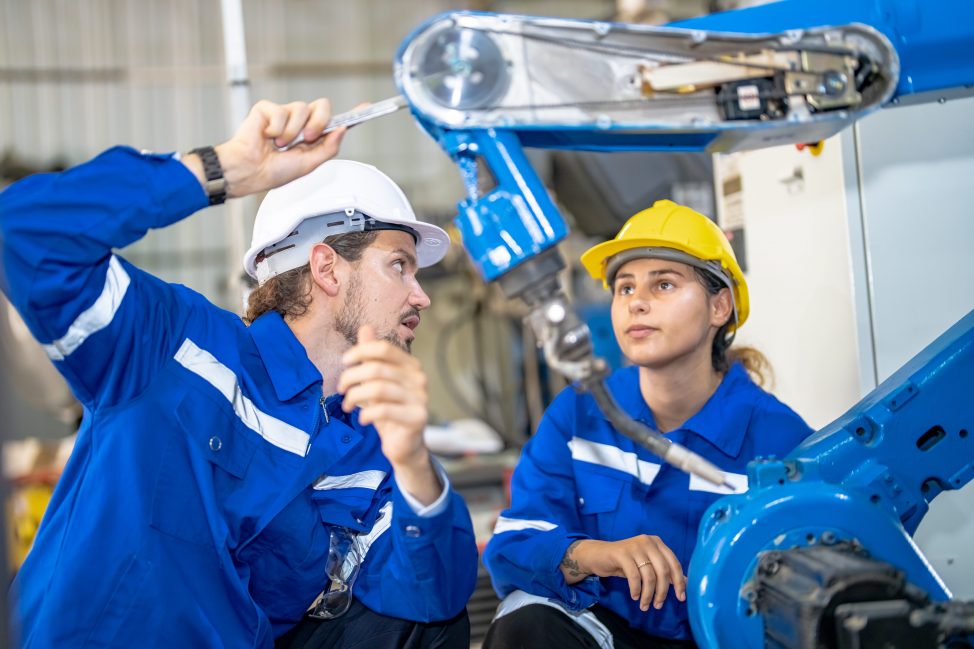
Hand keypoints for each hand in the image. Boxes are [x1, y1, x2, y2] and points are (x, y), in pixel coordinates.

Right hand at [188, 98, 345, 198]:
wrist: (249, 171)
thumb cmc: (275, 171)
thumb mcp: (309, 164)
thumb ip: (328, 147)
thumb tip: (343, 129)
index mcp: (312, 136)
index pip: (335, 122)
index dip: (352, 114)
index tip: (367, 107)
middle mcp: (301, 122)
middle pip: (322, 106)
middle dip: (318, 121)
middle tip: (307, 137)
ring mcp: (285, 114)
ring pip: (301, 107)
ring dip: (292, 131)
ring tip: (280, 144)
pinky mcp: (267, 109)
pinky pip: (280, 110)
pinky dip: (276, 128)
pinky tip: (267, 136)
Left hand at [337, 325, 439, 504]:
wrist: (404, 445)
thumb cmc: (389, 411)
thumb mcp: (377, 381)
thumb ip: (372, 356)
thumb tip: (366, 327)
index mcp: (411, 366)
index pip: (384, 349)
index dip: (361, 351)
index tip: (344, 362)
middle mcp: (419, 379)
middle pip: (377, 368)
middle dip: (352, 377)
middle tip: (341, 389)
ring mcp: (420, 398)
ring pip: (378, 388)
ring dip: (355, 396)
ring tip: (348, 405)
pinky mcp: (417, 418)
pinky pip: (385, 410)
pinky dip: (367, 414)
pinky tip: (362, 419)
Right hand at [560, 536, 685, 610]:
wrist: (599, 555)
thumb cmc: (626, 562)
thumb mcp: (646, 565)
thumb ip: (664, 571)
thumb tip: (686, 583)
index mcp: (657, 543)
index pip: (674, 563)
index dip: (679, 582)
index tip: (680, 598)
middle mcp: (648, 541)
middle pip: (663, 570)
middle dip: (662, 591)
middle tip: (657, 605)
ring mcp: (635, 546)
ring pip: (649, 575)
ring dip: (648, 594)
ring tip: (645, 605)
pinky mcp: (622, 553)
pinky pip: (634, 576)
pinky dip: (636, 589)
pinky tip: (635, 596)